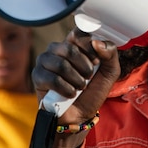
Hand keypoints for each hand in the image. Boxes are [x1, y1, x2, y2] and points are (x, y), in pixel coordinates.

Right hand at [32, 29, 119, 147]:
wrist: (80, 115)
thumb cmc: (93, 91)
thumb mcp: (110, 72)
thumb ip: (110, 53)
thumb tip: (96, 42)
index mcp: (74, 43)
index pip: (79, 32)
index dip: (89, 46)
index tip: (96, 61)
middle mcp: (58, 48)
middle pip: (71, 49)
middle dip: (84, 67)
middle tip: (88, 78)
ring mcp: (45, 61)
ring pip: (61, 64)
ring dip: (76, 80)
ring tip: (79, 87)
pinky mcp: (37, 76)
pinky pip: (52, 79)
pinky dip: (66, 89)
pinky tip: (70, 94)